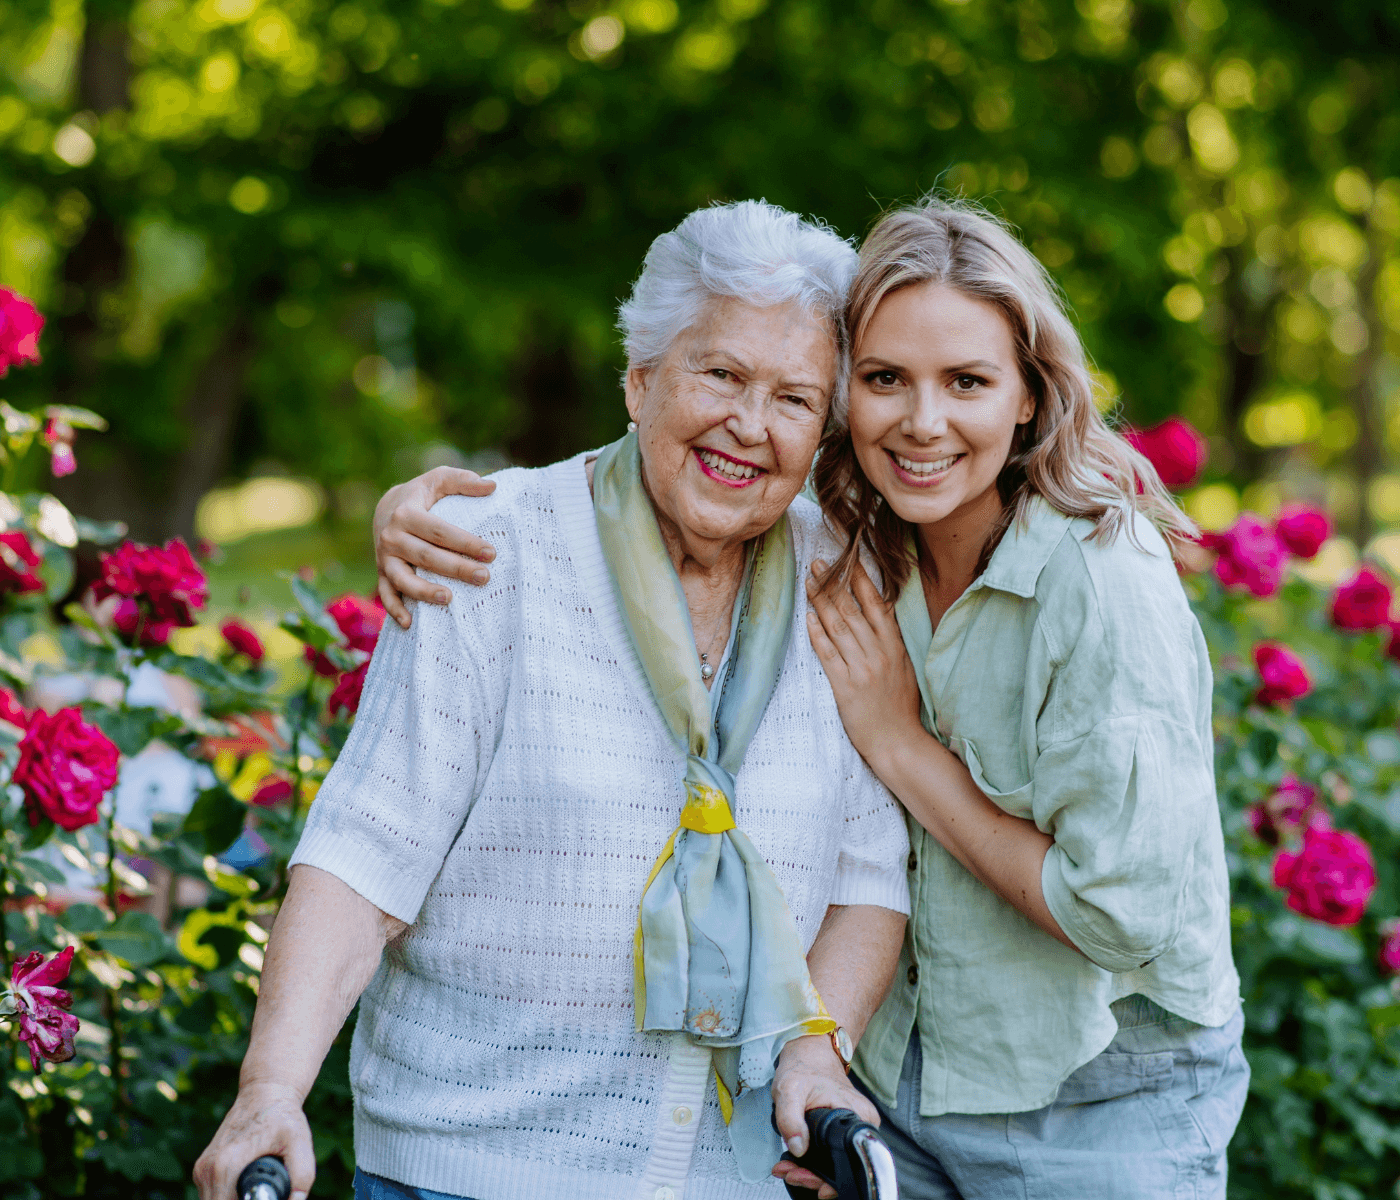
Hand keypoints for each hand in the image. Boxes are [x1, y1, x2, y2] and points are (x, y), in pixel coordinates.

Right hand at [193, 1081, 313, 1199]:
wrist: (265, 1092)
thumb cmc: (283, 1116)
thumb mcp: (300, 1142)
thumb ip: (301, 1175)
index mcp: (226, 1166)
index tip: (266, 1194)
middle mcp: (208, 1170)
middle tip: (265, 1189)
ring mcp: (202, 1170)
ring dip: (235, 1199)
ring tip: (257, 1185)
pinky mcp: (202, 1169)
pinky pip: (213, 1194)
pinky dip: (228, 1194)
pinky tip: (247, 1182)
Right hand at [374, 467, 497, 628]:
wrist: (385, 508)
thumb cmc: (422, 495)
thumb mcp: (439, 479)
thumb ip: (464, 480)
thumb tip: (493, 486)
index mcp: (407, 513)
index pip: (440, 531)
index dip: (465, 542)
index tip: (491, 553)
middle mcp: (392, 537)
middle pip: (426, 556)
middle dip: (456, 568)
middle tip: (484, 577)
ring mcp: (385, 558)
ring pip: (403, 579)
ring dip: (424, 591)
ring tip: (449, 599)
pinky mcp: (382, 573)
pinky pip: (386, 594)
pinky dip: (395, 609)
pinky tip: (410, 624)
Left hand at [771, 1035, 880, 1199]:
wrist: (810, 1053)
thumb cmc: (804, 1067)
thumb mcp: (789, 1089)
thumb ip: (791, 1119)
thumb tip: (798, 1148)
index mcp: (857, 1116)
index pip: (850, 1162)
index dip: (828, 1179)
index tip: (806, 1180)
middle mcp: (862, 1125)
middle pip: (843, 1167)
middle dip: (813, 1177)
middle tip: (790, 1173)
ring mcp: (854, 1128)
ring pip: (836, 1163)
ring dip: (811, 1171)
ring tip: (788, 1169)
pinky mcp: (844, 1130)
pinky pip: (832, 1154)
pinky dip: (813, 1161)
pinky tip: (796, 1162)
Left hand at [805, 560, 922, 768]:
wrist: (898, 741)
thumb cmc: (900, 706)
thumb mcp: (905, 667)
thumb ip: (892, 640)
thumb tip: (881, 611)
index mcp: (894, 646)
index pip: (876, 604)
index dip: (859, 580)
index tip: (847, 560)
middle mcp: (879, 653)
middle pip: (852, 611)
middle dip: (833, 583)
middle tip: (817, 563)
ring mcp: (862, 669)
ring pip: (838, 627)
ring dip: (821, 602)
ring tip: (808, 583)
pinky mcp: (846, 686)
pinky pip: (828, 655)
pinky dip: (817, 635)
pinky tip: (808, 618)